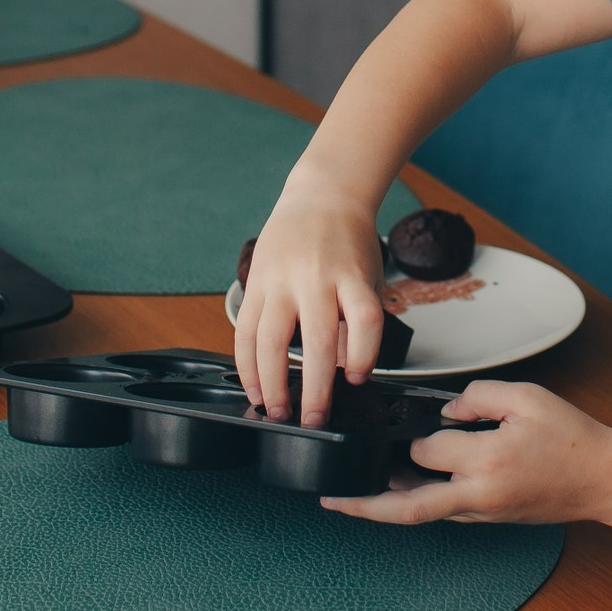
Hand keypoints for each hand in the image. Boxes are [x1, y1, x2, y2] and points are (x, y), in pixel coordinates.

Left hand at [232, 175, 385, 427]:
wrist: (329, 191)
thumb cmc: (300, 238)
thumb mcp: (275, 270)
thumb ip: (285, 316)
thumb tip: (302, 367)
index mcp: (262, 283)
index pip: (247, 339)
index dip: (251, 377)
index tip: (260, 402)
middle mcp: (287, 282)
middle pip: (276, 345)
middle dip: (280, 391)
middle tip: (290, 419)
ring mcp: (323, 278)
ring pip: (319, 341)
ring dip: (320, 385)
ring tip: (321, 411)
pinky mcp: (358, 276)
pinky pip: (364, 321)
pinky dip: (363, 353)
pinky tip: (359, 373)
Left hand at [320, 380, 611, 524]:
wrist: (604, 479)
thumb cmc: (571, 437)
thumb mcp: (527, 398)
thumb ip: (479, 397)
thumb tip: (446, 411)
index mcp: (487, 461)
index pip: (427, 448)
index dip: (413, 432)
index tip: (403, 419)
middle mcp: (479, 496)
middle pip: (407, 506)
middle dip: (366, 502)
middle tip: (331, 499)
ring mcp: (482, 513)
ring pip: (421, 516)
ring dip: (386, 508)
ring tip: (349, 500)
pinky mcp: (488, 520)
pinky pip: (442, 513)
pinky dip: (415, 504)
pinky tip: (398, 491)